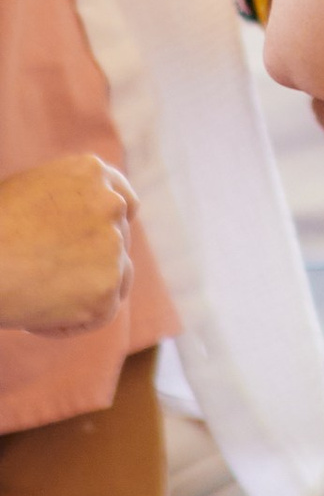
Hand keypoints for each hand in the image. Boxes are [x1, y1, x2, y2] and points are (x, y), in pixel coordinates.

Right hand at [0, 156, 136, 336]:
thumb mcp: (27, 196)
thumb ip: (65, 205)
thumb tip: (79, 230)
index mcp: (90, 172)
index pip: (124, 203)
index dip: (112, 227)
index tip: (99, 247)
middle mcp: (110, 203)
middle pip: (118, 244)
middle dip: (93, 264)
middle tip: (46, 280)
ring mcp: (113, 245)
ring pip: (115, 278)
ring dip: (84, 293)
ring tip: (34, 296)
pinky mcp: (106, 288)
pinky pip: (100, 313)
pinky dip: (71, 322)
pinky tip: (33, 316)